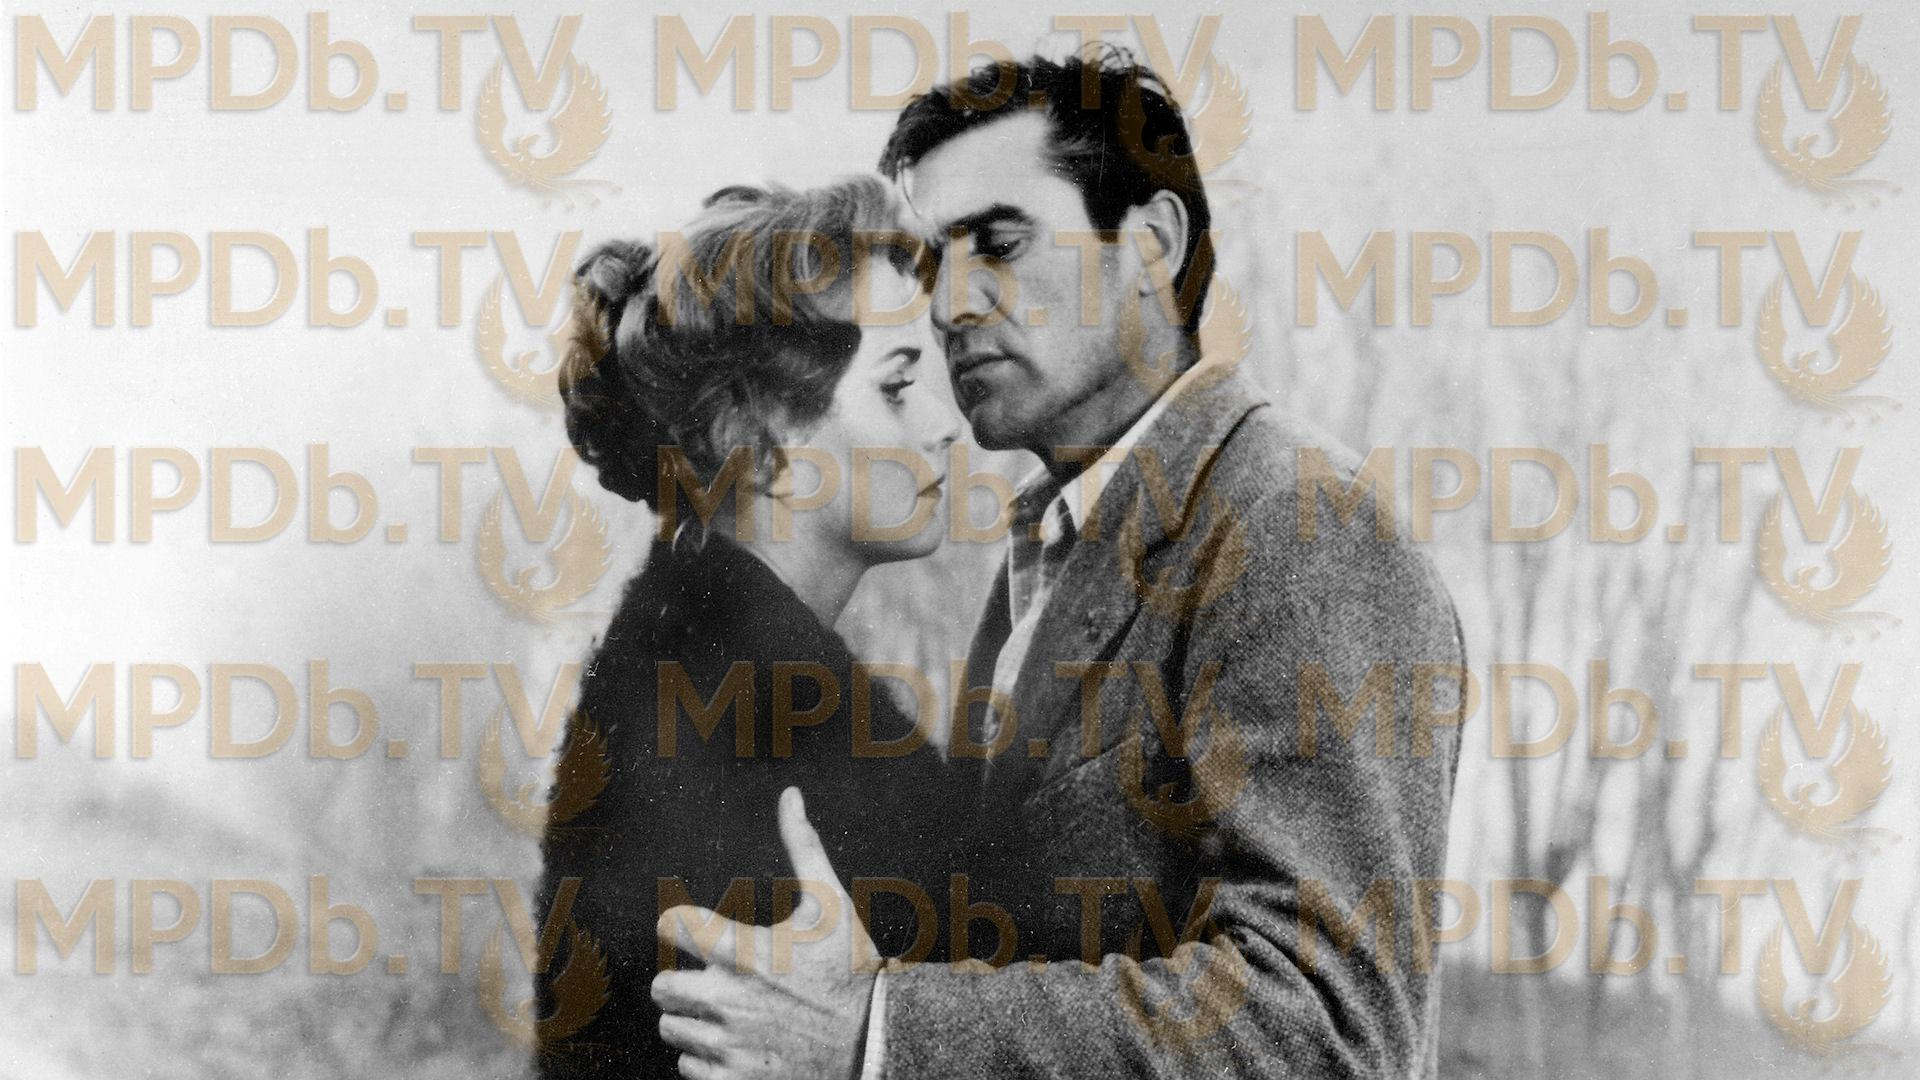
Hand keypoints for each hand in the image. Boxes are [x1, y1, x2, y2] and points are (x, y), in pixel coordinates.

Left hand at [652, 787, 878, 1079]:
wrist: (878, 1043)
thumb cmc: (852, 969)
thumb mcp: (831, 903)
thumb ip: (802, 846)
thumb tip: (790, 795)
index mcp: (744, 951)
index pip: (671, 926)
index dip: (680, 925)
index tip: (694, 931)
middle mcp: (728, 1000)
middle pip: (661, 987)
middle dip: (683, 982)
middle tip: (716, 982)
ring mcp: (729, 1045)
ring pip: (673, 1030)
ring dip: (696, 1022)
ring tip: (733, 1016)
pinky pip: (688, 1069)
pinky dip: (708, 1060)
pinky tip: (741, 1046)